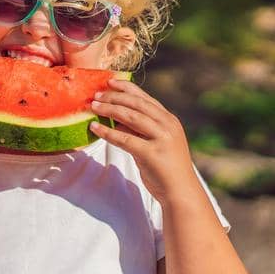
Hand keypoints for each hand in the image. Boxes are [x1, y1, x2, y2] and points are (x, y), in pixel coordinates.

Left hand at [89, 79, 196, 201]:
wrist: (181, 192)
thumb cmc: (165, 168)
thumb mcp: (155, 143)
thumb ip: (139, 130)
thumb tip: (115, 119)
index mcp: (169, 120)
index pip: (146, 98)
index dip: (127, 88)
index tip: (110, 81)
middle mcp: (168, 125)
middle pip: (137, 104)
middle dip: (115, 97)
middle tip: (96, 94)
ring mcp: (162, 138)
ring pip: (131, 117)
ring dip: (110, 109)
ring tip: (93, 106)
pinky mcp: (153, 153)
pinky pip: (125, 139)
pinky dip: (108, 132)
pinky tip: (95, 128)